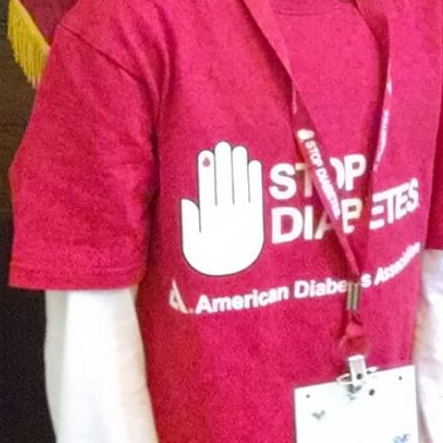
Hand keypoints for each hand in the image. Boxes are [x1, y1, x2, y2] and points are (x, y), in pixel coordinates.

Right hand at [180, 141, 264, 276]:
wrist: (229, 297)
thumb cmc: (204, 274)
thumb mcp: (188, 254)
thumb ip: (187, 227)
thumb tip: (186, 201)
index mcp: (205, 229)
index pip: (206, 193)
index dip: (206, 173)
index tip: (205, 152)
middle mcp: (225, 225)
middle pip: (224, 190)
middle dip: (224, 167)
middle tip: (224, 145)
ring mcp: (242, 226)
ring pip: (240, 193)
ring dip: (239, 171)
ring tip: (237, 150)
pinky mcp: (256, 230)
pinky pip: (255, 204)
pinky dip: (254, 185)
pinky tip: (253, 168)